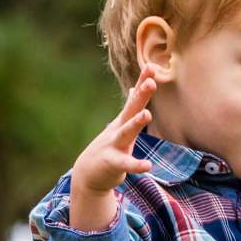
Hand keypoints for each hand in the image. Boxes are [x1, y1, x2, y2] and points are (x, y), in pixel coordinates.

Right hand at [67, 69, 157, 229]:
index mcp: (123, 121)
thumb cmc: (109, 148)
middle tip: (151, 82)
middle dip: (141, 95)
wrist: (88, 173)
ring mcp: (114, 145)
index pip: (135, 99)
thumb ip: (129, 107)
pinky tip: (148, 165)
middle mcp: (118, 129)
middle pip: (131, 110)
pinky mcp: (112, 163)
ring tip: (147, 114)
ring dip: (136, 123)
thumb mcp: (120, 125)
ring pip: (126, 133)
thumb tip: (135, 87)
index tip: (152, 66)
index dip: (142, 83)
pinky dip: (136, 164)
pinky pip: (126, 164)